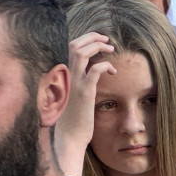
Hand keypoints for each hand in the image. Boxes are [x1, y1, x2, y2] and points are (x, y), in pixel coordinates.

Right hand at [58, 33, 115, 149]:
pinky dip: (106, 65)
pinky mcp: (84, 92)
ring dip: (98, 46)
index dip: (84, 40)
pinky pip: (95, 70)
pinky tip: (113, 71)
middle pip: (74, 45)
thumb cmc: (71, 120)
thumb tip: (87, 74)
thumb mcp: (71, 98)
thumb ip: (75, 84)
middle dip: (92, 37)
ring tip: (111, 48)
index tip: (98, 41)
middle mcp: (65, 77)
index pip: (69, 48)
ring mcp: (73, 84)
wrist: (67, 139)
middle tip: (106, 39)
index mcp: (62, 76)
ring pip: (82, 52)